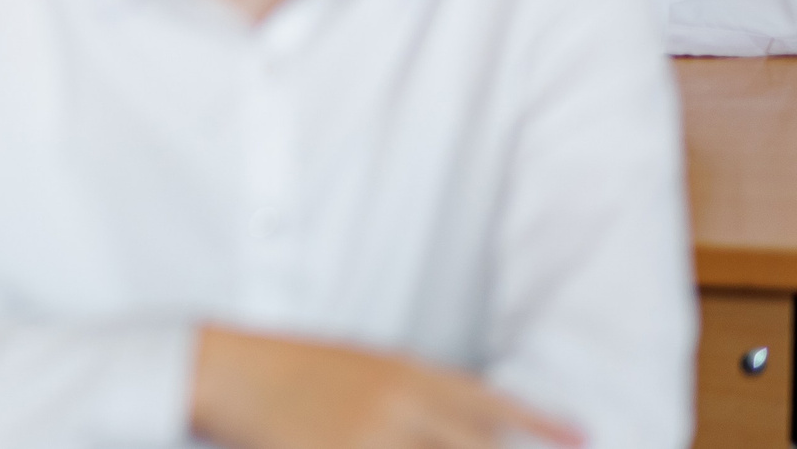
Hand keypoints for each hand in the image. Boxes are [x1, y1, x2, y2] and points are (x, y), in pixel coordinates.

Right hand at [192, 327, 581, 448]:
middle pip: (475, 446)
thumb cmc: (292, 368)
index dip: (540, 426)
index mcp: (406, 372)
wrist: (221, 367)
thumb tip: (476, 420)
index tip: (583, 441)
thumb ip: (422, 394)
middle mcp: (398, 404)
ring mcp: (366, 437)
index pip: (492, 405)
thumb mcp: (363, 365)